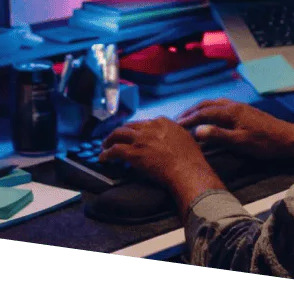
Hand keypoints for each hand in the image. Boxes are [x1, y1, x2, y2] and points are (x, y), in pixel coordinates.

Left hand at [99, 117, 220, 191]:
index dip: (136, 129)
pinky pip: (115, 150)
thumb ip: (175, 134)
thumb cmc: (191, 159)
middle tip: (115, 138)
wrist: (187, 170)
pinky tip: (103, 158)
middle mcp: (150, 127)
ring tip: (105, 145)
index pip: (144, 123)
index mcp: (163, 122)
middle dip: (120, 132)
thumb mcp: (186, 138)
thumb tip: (172, 137)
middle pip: (129, 126)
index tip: (133, 134)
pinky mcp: (133, 152)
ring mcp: (140, 139)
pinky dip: (106, 153)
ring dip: (109, 140)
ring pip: (118, 134)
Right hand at [177, 99, 293, 160]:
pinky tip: (211, 116)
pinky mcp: (244, 111)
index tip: (175, 125)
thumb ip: (218, 135)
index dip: (189, 119)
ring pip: (215, 103)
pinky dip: (211, 109)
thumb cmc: (264, 143)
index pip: (204, 113)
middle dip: (192, 111)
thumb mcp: (240, 142)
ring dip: (201, 109)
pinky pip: (221, 106)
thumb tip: (197, 130)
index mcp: (230, 112)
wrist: (287, 138)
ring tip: (191, 116)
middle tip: (178, 119)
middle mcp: (233, 105)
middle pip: (207, 104)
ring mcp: (239, 107)